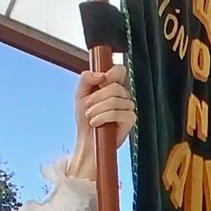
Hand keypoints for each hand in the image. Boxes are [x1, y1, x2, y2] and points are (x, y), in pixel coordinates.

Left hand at [68, 66, 136, 180]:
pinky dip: (104, 117)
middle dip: (97, 98)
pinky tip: (97, 123)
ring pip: (115, 100)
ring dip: (98, 109)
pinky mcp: (130, 120)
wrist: (86, 140)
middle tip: (88, 107)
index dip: (111, 73)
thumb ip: (86, 79)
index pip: (120, 70)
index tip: (101, 81)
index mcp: (113, 86)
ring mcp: (128, 108)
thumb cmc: (85, 118)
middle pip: (115, 87)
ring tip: (91, 117)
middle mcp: (123, 96)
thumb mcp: (80, 94)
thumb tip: (101, 74)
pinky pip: (118, 113)